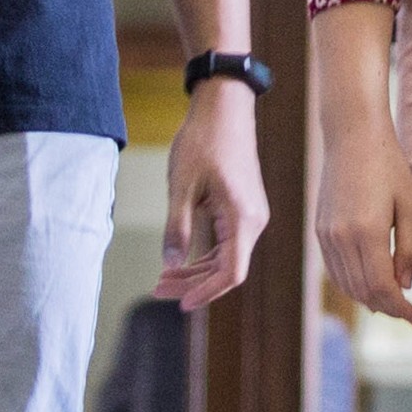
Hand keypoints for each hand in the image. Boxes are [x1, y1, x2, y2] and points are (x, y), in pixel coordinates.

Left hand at [155, 87, 268, 308]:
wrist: (225, 108)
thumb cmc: (204, 141)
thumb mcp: (182, 186)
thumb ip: (176, 228)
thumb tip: (171, 264)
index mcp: (243, 218)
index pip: (230, 272)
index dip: (206, 292)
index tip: (180, 304)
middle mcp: (254, 221)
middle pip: (228, 269)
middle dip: (194, 283)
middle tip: (158, 288)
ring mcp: (251, 214)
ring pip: (226, 257)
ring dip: (197, 270)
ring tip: (163, 278)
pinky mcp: (244, 208)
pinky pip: (227, 242)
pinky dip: (205, 255)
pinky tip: (181, 259)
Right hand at [312, 98, 411, 325]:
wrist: (352, 137)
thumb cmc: (390, 167)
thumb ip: (410, 247)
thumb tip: (405, 284)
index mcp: (367, 231)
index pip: (382, 287)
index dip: (400, 309)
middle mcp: (341, 237)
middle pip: (363, 291)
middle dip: (387, 308)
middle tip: (407, 314)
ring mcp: (326, 235)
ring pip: (346, 284)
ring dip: (369, 300)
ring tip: (391, 304)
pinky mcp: (320, 230)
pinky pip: (334, 270)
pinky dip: (351, 285)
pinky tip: (368, 286)